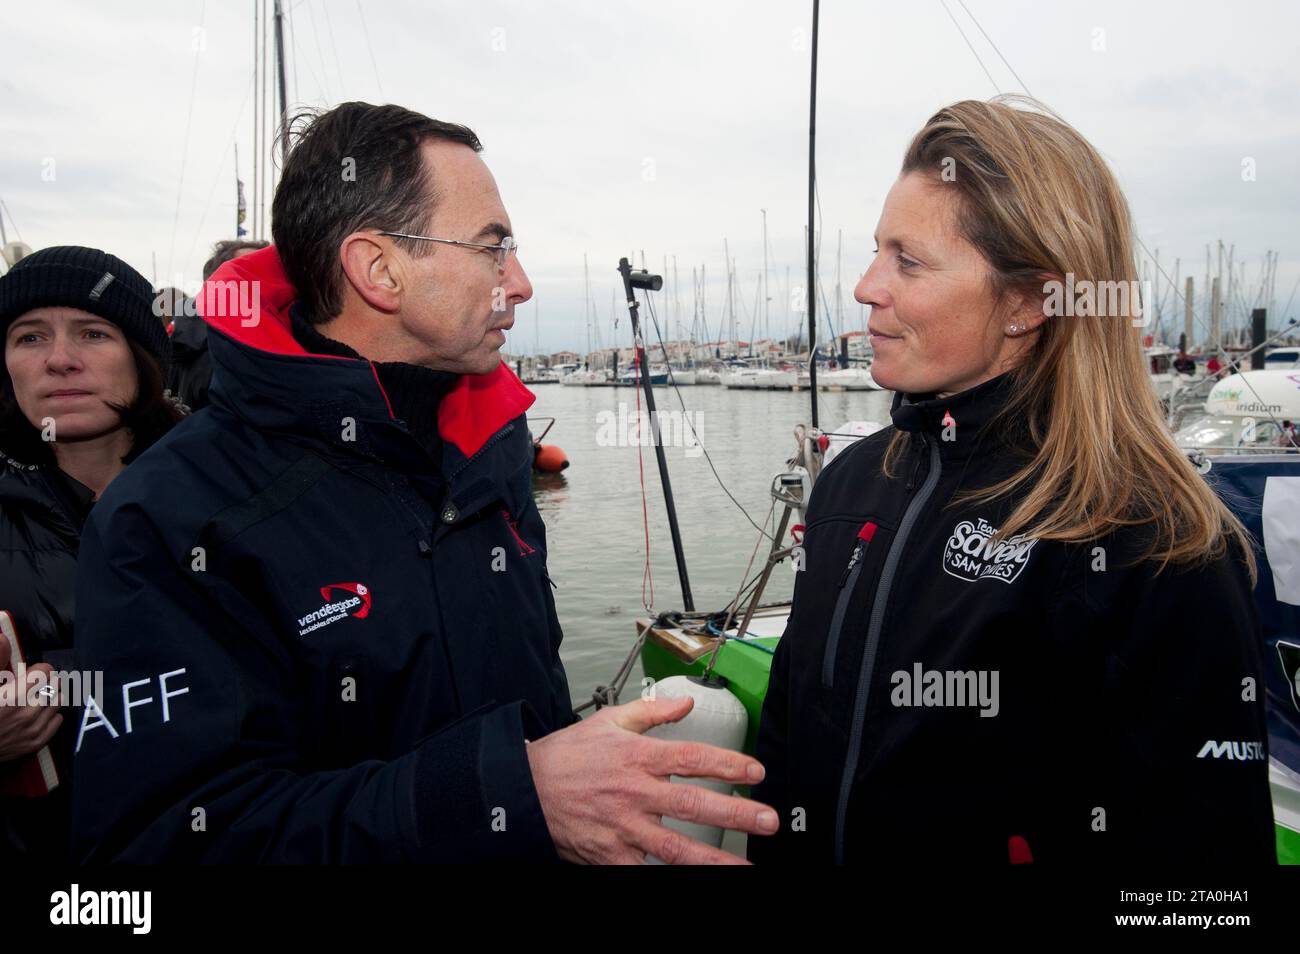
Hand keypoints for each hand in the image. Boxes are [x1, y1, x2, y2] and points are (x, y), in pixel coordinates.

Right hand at [0, 638, 61, 762]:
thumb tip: (3, 638)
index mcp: (13, 696)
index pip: (46, 671)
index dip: (37, 668)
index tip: (28, 673)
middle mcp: (28, 713)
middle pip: (56, 684)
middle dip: (46, 680)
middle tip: (33, 684)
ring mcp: (33, 730)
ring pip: (59, 701)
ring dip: (49, 696)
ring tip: (33, 698)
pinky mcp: (35, 743)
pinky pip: (58, 720)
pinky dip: (50, 714)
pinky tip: (35, 713)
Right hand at [526, 696, 777, 863]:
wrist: (524, 789)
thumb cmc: (566, 756)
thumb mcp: (609, 721)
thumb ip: (652, 712)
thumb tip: (687, 702)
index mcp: (637, 757)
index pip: (692, 758)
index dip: (728, 764)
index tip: (756, 771)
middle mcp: (634, 793)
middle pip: (693, 803)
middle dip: (735, 813)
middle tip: (768, 820)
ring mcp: (623, 827)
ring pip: (675, 848)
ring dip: (714, 860)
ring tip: (746, 867)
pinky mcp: (609, 856)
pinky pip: (643, 873)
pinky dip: (666, 880)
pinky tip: (693, 882)